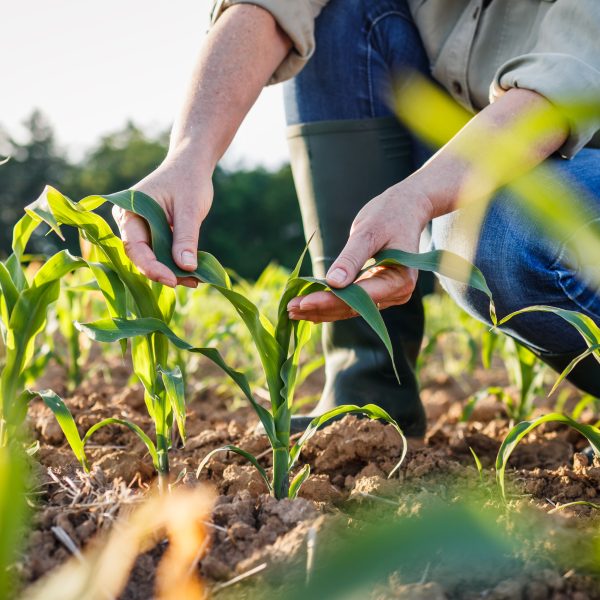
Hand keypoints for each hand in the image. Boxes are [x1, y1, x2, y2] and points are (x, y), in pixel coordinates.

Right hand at [112, 150, 212, 287]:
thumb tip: (186, 267)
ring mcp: (140, 229)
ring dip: (172, 271)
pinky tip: (193, 272)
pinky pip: (161, 253)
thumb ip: (186, 237)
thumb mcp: (189, 209)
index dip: (151, 267)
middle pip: (141, 256)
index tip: (172, 280)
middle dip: (164, 272)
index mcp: (128, 211)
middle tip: (190, 281)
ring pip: (152, 258)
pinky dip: (176, 263)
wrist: (192, 165)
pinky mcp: (153, 234)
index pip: (134, 247)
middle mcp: (129, 222)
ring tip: (196, 279)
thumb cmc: (188, 180)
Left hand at [287, 183, 432, 321]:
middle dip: (320, 308)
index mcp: (400, 279)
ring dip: (321, 310)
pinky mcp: (377, 292)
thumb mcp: (369, 231)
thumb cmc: (389, 215)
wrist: (405, 209)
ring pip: (350, 309)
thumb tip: (333, 283)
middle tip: (289, 308)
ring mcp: (388, 295)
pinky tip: (307, 307)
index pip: (359, 297)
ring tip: (292, 310)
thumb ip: (351, 258)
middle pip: (353, 308)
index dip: (330, 301)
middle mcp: (397, 293)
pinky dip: (329, 304)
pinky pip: (351, 302)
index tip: (303, 302)